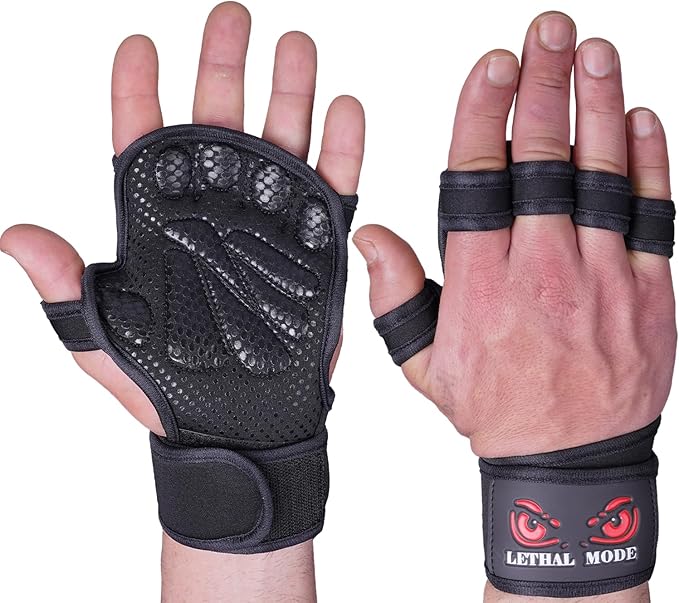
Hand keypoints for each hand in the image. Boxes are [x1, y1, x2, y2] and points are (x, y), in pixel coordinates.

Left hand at [0, 2, 364, 436]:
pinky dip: (342, 149)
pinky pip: (332, 190)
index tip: (137, 46)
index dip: (136, 91)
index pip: (143, 142)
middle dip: (224, 66)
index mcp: (160, 223)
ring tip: (295, 45)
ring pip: (281, 143)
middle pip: (218, 123)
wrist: (236, 427)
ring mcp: (269, 224)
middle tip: (233, 16)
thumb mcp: (102, 342)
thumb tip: (15, 234)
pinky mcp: (316, 250)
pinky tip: (345, 108)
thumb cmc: (167, 389)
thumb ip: (63, 289)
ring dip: (290, 93)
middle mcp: (217, 210)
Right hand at [355, 10, 674, 458]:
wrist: (567, 460)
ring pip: (603, 176)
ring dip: (597, 106)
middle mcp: (543, 271)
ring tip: (592, 52)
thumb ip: (397, 295)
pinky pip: (656, 218)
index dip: (486, 115)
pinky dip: (651, 162)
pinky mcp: (650, 293)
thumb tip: (370, 235)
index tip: (493, 65)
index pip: (481, 179)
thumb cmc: (495, 407)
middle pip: (543, 161)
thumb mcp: (425, 363)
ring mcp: (602, 279)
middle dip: (543, 87)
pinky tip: (639, 117)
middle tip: (547, 31)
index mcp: (483, 285)